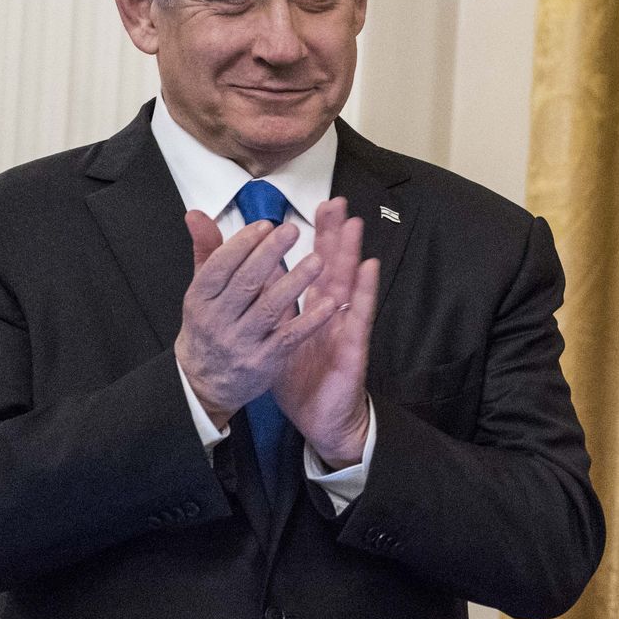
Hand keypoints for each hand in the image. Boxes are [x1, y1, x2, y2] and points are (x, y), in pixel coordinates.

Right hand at [175, 211, 335, 427]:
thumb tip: (196, 214)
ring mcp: (242, 342)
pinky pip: (289, 338)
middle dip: (269, 255)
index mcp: (201, 298)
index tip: (266, 225)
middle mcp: (218, 320)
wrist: (205, 382)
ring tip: (317, 261)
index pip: (220, 267)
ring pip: (269, 309)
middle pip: (245, 283)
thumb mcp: (202, 290)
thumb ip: (207, 251)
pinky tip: (329, 304)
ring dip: (295, 283)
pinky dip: (309, 321)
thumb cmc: (209, 326)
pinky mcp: (265, 362)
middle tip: (292, 231)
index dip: (242, 244)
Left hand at [272, 197, 380, 468]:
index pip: (312, 265)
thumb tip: (250, 272)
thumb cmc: (300, 378)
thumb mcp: (274, 335)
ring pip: (347, 283)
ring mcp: (343, 326)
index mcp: (310, 307)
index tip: (314, 206)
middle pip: (332, 265)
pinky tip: (368, 268)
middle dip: (334, 234)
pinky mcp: (353, 346)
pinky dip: (364, 291)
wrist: (319, 418)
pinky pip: (359, 316)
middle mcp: (330, 311)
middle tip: (336, 201)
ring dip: (351, 253)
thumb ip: (265, 303)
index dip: (314, 238)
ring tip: (353, 223)